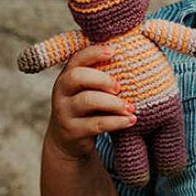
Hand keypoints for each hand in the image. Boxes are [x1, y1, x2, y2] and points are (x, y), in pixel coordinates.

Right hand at [45, 43, 136, 161]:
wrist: (67, 143)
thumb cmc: (87, 111)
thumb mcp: (89, 91)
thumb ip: (102, 78)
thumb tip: (133, 60)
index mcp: (67, 77)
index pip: (77, 59)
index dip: (94, 53)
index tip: (114, 51)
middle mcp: (61, 92)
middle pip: (76, 77)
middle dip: (102, 79)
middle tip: (120, 87)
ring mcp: (64, 112)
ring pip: (87, 101)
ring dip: (113, 103)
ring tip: (130, 107)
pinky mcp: (72, 131)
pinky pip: (96, 124)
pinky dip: (116, 121)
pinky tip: (130, 120)